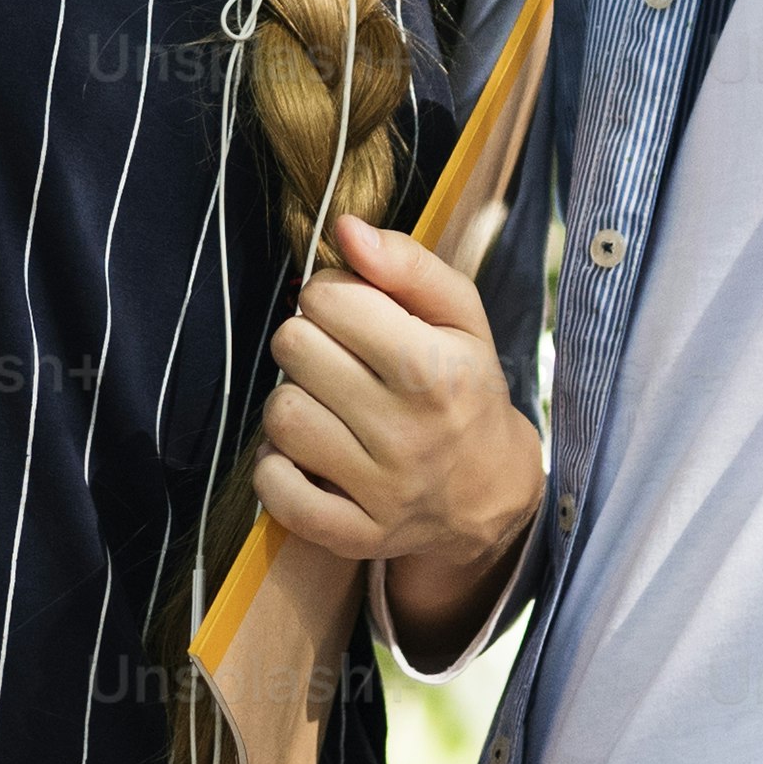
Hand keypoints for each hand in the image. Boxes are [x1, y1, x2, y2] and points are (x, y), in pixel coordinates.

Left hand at [253, 216, 540, 578]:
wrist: (488, 492)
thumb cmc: (466, 388)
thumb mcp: (461, 316)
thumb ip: (407, 263)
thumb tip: (344, 228)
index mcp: (437, 370)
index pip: (329, 300)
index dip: (332, 296)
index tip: (352, 314)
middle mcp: (408, 434)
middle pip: (294, 348)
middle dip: (309, 341)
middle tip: (338, 357)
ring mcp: (378, 492)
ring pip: (280, 416)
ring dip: (294, 401)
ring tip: (327, 404)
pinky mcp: (352, 536)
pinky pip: (274, 489)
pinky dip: (276, 467)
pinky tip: (308, 453)